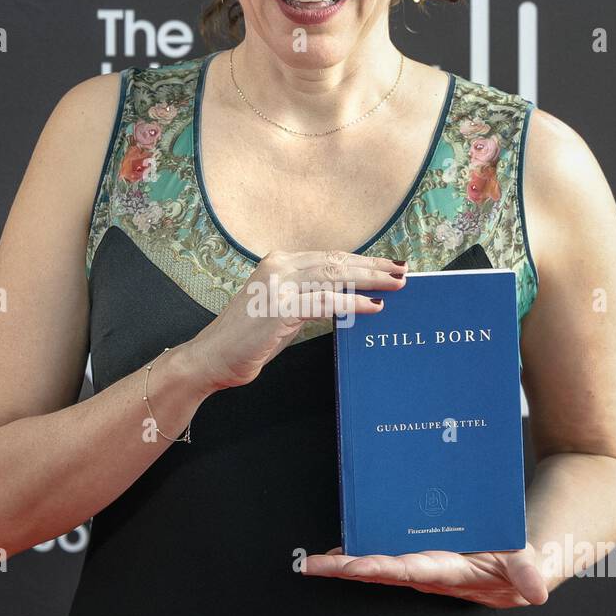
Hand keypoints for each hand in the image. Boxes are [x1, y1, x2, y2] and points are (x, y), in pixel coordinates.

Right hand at [185, 249, 406, 392]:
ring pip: (334, 276)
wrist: (212, 358)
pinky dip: (353, 303)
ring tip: (397, 286)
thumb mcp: (281, 310)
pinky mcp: (279, 307)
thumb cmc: (247, 340)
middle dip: (373, 267)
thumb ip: (307, 299)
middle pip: (336, 262)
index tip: (387, 265)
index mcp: (279, 263)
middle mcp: (278, 266)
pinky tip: (375, 306)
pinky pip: (325, 302)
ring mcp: (277, 285)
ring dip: (370, 281)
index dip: (361, 261)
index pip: (329, 258)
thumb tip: (343, 298)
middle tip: (403, 270)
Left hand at [300, 542, 549, 607]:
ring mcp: (424, 569)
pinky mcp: (424, 560)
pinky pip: (388, 557)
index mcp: (453, 572)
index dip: (380, 568)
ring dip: (347, 565)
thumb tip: (537, 593)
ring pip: (379, 566)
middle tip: (312, 566)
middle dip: (346, 570)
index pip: (410, 570)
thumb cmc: (525, 564)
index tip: (352, 566)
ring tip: (314, 561)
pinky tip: (342, 548)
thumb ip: (530, 576)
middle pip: (382, 572)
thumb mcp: (532, 566)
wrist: (524, 566)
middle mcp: (431, 574)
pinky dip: (364, 552)